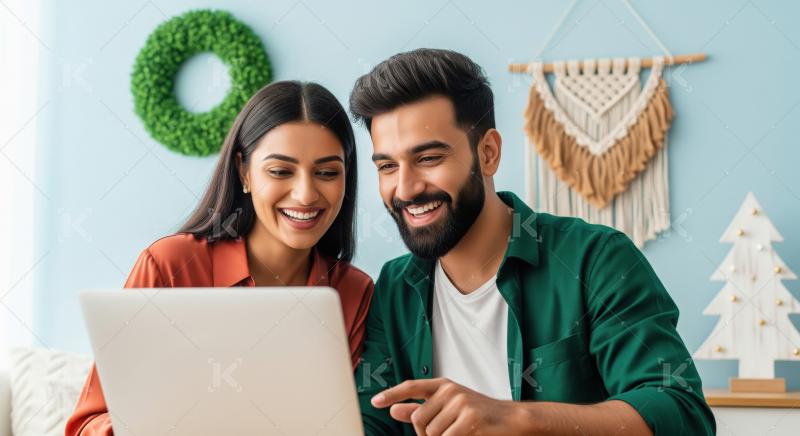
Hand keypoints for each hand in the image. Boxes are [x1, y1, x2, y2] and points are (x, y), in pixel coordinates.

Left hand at [370, 377, 523, 435]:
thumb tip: (394, 410)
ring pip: (431, 433)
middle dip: (426, 434)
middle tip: (446, 434)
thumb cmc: (478, 414)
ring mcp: (461, 402)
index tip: (375, 401)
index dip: (392, 394)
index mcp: (443, 385)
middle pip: (418, 419)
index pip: (412, 386)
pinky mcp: (470, 417)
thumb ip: (420, 409)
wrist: (510, 419)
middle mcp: (450, 389)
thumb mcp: (448, 408)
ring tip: (458, 434)